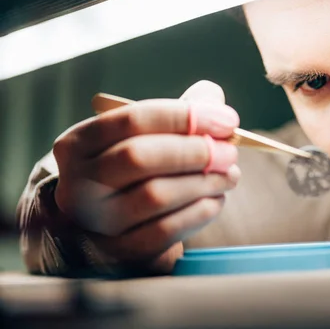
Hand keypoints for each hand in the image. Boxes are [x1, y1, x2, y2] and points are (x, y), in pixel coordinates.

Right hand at [52, 81, 239, 273]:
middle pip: (140, 158)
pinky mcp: (119, 251)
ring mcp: (95, 221)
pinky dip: (200, 211)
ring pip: (155, 195)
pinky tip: (216, 199)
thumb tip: (213, 98)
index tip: (228, 120)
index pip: (134, 119)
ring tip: (230, 175)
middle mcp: (78, 182)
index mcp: (79, 143)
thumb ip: (179, 112)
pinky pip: (166, 230)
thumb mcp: (145, 138)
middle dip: (195, 151)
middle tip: (230, 151)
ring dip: (204, 182)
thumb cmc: (134, 171)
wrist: (109, 226)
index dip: (186, 116)